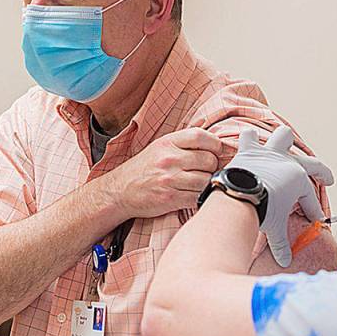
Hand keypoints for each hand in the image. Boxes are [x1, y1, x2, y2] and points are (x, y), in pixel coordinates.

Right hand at [106, 128, 222, 218]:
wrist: (119, 191)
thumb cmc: (144, 169)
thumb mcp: (160, 147)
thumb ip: (184, 144)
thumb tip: (217, 146)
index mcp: (167, 142)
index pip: (201, 136)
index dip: (215, 144)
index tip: (216, 151)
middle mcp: (169, 159)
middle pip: (208, 160)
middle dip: (213, 166)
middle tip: (205, 171)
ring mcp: (170, 179)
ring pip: (206, 180)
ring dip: (207, 184)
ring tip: (198, 184)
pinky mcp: (170, 199)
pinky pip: (198, 197)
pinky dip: (200, 198)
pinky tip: (193, 195)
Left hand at [226, 126, 333, 267]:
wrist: (238, 196)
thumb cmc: (261, 210)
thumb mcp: (274, 228)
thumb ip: (281, 244)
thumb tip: (285, 261)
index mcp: (298, 180)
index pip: (310, 200)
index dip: (314, 211)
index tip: (317, 220)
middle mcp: (287, 162)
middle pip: (312, 165)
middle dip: (322, 173)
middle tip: (328, 180)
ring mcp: (269, 153)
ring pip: (284, 136)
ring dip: (285, 142)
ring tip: (286, 148)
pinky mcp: (249, 150)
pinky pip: (249, 137)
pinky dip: (249, 141)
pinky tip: (249, 143)